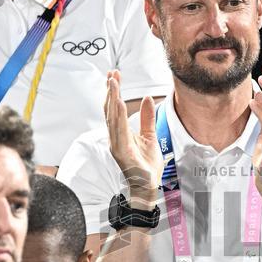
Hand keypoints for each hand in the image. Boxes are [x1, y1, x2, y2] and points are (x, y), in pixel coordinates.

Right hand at [105, 71, 162, 204]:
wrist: (148, 187)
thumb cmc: (147, 165)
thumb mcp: (151, 136)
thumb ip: (147, 118)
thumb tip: (149, 99)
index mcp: (121, 133)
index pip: (115, 109)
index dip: (113, 92)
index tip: (114, 76)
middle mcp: (115, 137)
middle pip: (111, 110)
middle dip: (111, 91)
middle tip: (112, 74)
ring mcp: (116, 145)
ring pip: (113, 118)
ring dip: (112, 99)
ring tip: (113, 83)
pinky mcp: (122, 152)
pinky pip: (119, 131)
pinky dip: (119, 117)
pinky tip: (120, 104)